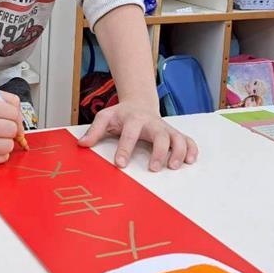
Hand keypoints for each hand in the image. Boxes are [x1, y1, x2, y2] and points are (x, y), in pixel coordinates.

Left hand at [78, 98, 197, 171]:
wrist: (138, 104)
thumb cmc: (121, 115)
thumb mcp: (105, 118)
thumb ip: (94, 131)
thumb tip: (82, 144)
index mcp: (133, 119)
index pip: (130, 133)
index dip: (125, 149)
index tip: (120, 164)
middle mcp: (152, 122)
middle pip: (160, 134)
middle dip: (159, 151)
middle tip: (153, 168)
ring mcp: (165, 127)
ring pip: (177, 137)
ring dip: (178, 151)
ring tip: (173, 166)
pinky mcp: (174, 132)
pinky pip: (187, 139)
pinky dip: (192, 149)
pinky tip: (190, 161)